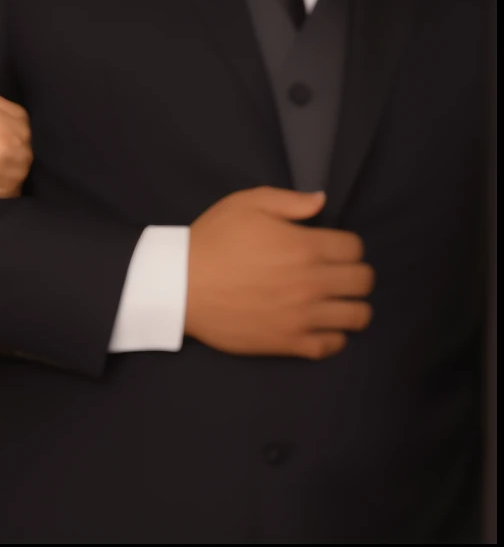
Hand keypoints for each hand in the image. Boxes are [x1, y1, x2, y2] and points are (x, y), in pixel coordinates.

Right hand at [185, 187, 373, 359]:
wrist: (181, 285)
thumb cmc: (213, 240)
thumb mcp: (245, 204)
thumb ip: (289, 201)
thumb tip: (322, 201)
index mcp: (304, 247)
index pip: (355, 248)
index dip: (347, 244)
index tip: (332, 247)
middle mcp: (311, 283)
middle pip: (364, 282)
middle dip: (355, 273)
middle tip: (335, 272)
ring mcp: (303, 316)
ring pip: (357, 316)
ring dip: (351, 305)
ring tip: (333, 299)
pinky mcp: (290, 342)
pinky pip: (333, 344)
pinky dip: (333, 335)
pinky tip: (318, 323)